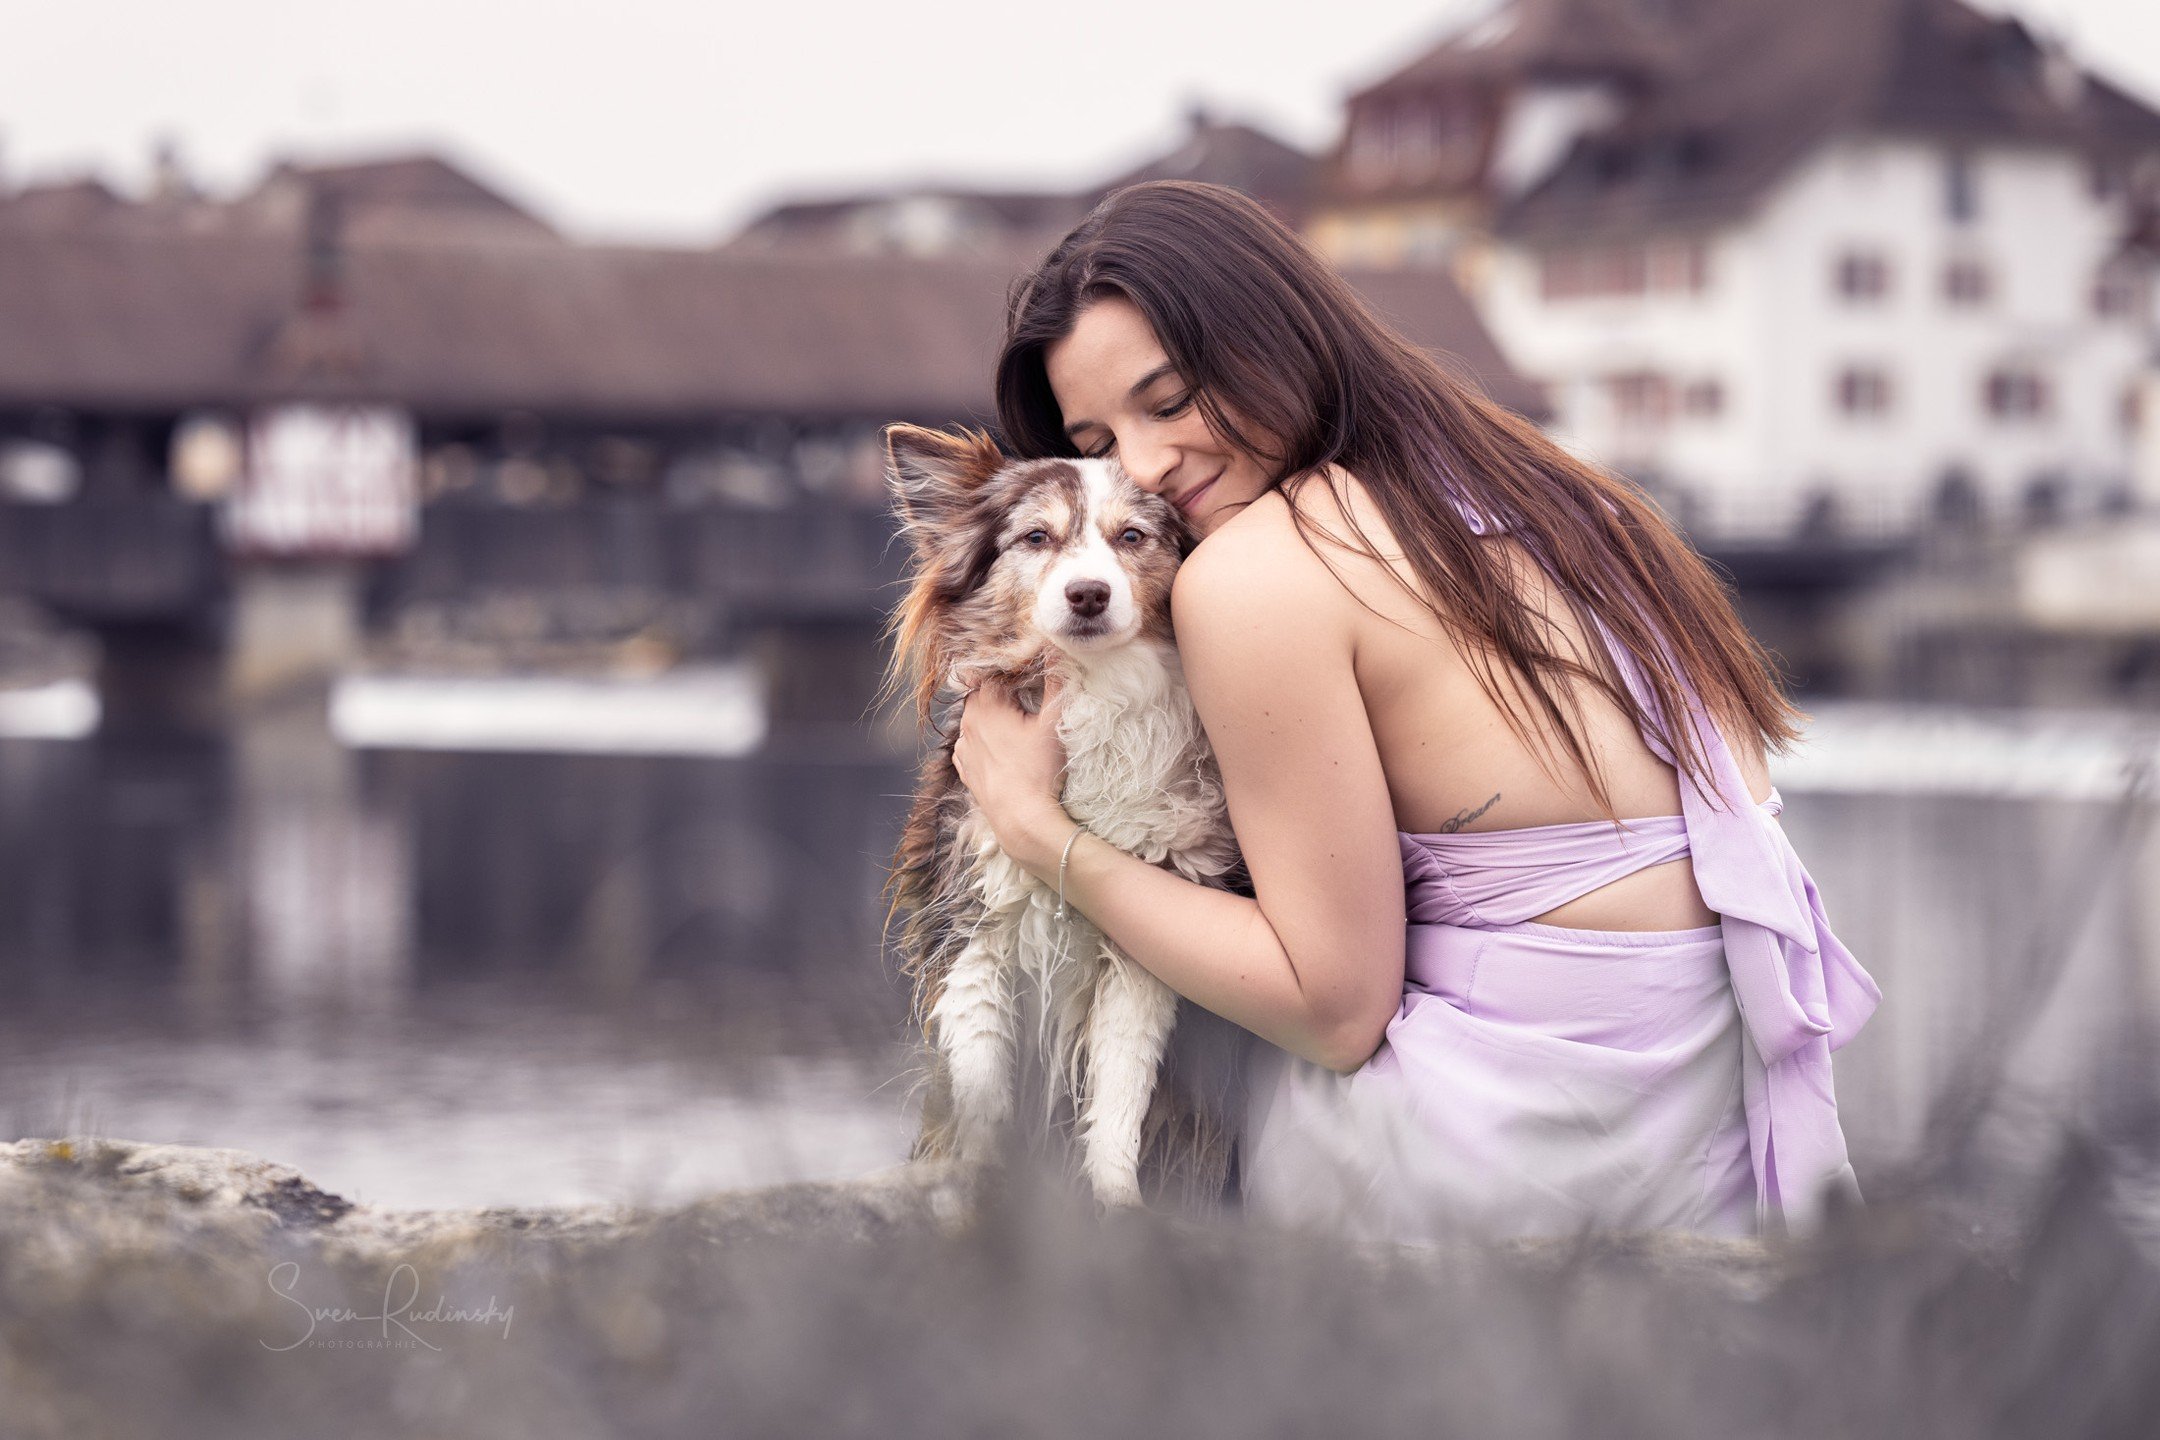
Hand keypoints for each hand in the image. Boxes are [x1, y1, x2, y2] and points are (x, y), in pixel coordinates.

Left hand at [953, 672, 1072, 873]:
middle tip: (1028, 694)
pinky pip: (971, 743)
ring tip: (1018, 721)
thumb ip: (1055, 680)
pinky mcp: (966, 770)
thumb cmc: (1039, 770)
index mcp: (985, 705)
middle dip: (1004, 690)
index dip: (1014, 668)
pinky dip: (984, 739)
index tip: (1032, 670)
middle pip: (983, 693)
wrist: (1022, 820)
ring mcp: (963, 748)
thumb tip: (1056, 645)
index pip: (994, 671)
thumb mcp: (1054, 721)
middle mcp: (967, 723)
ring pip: (975, 719)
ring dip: (993, 715)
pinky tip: (1003, 745)